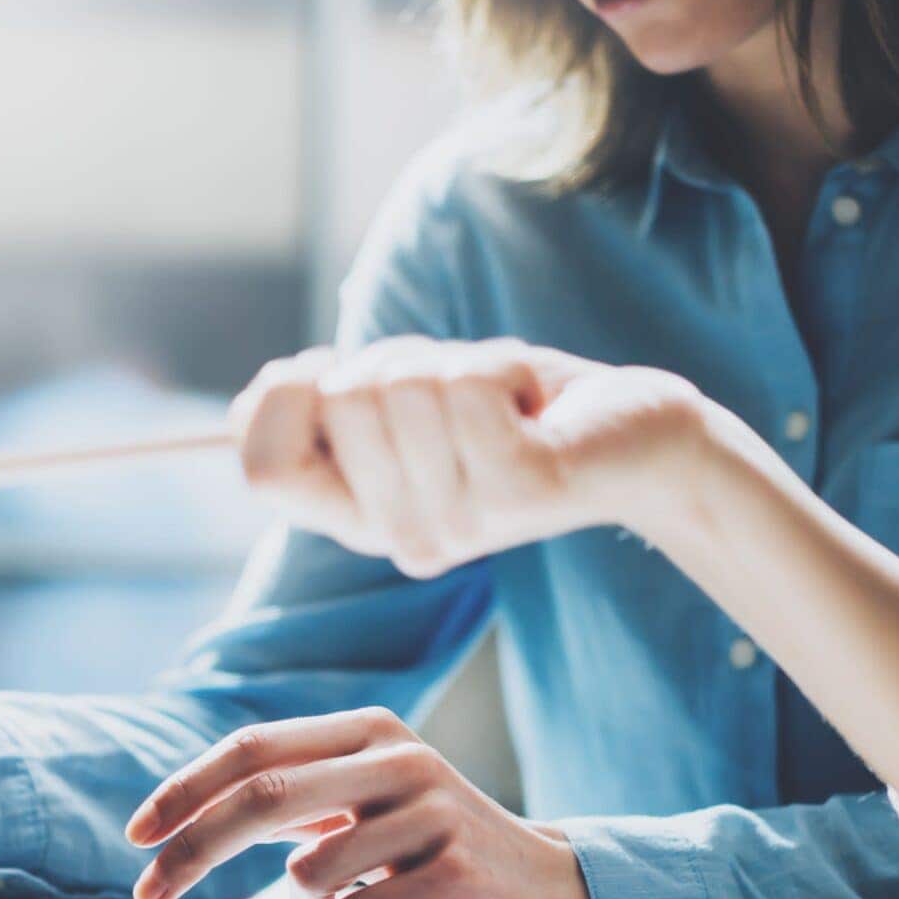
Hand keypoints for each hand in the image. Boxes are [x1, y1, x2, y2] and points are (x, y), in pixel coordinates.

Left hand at [126, 708, 592, 898]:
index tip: (136, 834)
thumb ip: (297, 798)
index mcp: (368, 732)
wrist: (550, 892)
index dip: (185, 789)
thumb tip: (186, 821)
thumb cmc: (436, 855)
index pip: (253, 748)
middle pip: (262, 797)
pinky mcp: (457, 873)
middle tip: (148, 893)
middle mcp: (400, 759)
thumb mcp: (368, 805)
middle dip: (191, 850)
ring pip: (308, 875)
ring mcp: (433, 813)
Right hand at [233, 338, 734, 578]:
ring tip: (504, 403)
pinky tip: (534, 404)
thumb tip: (263, 391)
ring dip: (456, 361)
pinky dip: (503, 364)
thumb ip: (329, 405)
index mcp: (361, 521)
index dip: (284, 397)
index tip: (339, 374)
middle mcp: (402, 538)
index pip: (262, 468)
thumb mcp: (406, 405)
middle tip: (459, 396)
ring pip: (402, 384)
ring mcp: (460, 520)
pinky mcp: (519, 488)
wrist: (637, 439)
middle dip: (397, 360)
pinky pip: (467, 384)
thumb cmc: (516, 410)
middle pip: (337, 401)